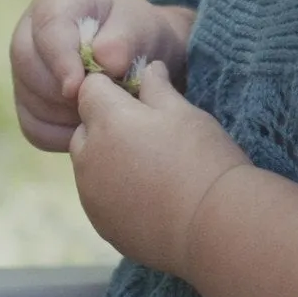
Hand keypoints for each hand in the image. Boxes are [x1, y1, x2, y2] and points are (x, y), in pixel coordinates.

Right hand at [10, 0, 191, 154]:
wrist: (138, 56)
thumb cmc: (139, 34)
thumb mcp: (143, 27)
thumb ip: (126, 38)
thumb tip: (104, 58)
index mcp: (58, 3)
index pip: (47, 29)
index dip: (59, 59)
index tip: (77, 86)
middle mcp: (30, 33)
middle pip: (28, 65)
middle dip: (64, 91)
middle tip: (103, 101)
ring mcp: (24, 70)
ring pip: (31, 101)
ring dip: (68, 115)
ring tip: (105, 109)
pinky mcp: (28, 103)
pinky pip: (35, 128)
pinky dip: (64, 135)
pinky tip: (91, 125)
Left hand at [69, 63, 247, 275]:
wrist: (213, 226)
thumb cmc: (202, 159)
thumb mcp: (184, 112)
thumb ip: (156, 88)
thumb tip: (147, 70)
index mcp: (106, 121)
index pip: (90, 89)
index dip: (113, 90)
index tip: (138, 100)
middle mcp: (88, 156)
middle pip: (84, 129)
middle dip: (106, 127)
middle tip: (147, 137)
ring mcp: (91, 194)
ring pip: (88, 166)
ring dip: (108, 162)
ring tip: (151, 170)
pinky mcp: (101, 224)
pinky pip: (98, 198)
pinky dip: (114, 194)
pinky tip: (149, 198)